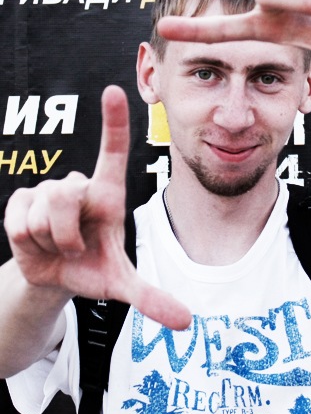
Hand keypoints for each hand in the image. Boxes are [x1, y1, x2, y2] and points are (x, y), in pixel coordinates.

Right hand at [4, 85, 190, 329]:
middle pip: (67, 196)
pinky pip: (21, 222)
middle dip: (69, 235)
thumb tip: (187, 323)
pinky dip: (31, 244)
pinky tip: (38, 243)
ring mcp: (46, 190)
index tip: (114, 90)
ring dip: (52, 242)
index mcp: (107, 195)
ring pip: (44, 212)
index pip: (112, 151)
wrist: (55, 278)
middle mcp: (78, 186)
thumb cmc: (93, 269)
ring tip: (59, 246)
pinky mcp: (20, 201)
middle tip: (75, 249)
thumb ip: (151, 299)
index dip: (113, 121)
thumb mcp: (122, 285)